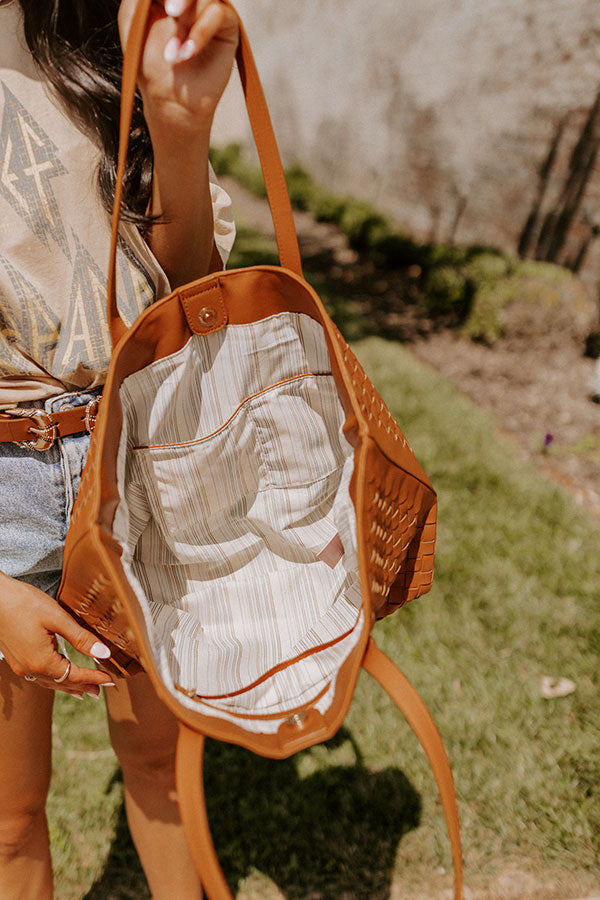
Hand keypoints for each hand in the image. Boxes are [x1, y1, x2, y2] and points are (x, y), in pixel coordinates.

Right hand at [0, 573, 115, 697]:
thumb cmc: (23, 603)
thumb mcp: (57, 618)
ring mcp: (20, 666)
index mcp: (41, 662)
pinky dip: (54, 679)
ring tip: (84, 690)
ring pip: (49, 682)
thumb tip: (103, 654)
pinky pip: (39, 676)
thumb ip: (81, 638)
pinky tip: (58, 676)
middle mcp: (29, 669)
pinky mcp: (15, 658)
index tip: (111, 680)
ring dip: (68, 685)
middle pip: (62, 683)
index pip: (74, 676)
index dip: (94, 678)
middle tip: (100, 690)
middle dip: (83, 686)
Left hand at [118, 0, 238, 132]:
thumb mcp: (133, 23)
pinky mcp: (227, 25)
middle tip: (170, 13)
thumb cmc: (151, 65)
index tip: (163, 9)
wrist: (172, 100)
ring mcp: (209, 8)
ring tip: (173, 53)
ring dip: (185, 25)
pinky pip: (218, 12)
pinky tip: (187, 54)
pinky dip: (200, 33)